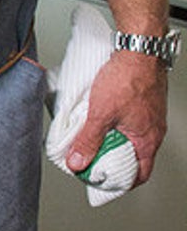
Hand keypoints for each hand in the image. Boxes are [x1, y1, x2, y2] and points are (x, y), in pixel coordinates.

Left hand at [65, 49, 167, 185]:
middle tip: (90, 163)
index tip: (101, 182)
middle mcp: (152, 129)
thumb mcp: (100, 115)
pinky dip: (113, 128)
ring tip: (90, 141)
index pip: (140, 174)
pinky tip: (97, 122)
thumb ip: (88, 141)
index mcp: (147, 138)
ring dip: (111, 143)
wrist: (138, 48)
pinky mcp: (142, 103)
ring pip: (129, 139)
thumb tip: (78, 162)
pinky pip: (128, 123)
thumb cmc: (128, 77)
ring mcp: (149, 115)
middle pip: (132, 157)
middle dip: (110, 162)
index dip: (120, 183)